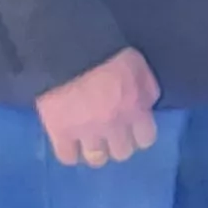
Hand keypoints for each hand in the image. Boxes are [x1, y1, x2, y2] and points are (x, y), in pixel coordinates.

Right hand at [34, 48, 161, 166]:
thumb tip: (147, 107)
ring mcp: (85, 132)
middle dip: (118, 142)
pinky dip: (70, 153)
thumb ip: (146, 89)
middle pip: (122, 152)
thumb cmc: (106, 53)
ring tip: (90, 140)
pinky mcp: (59, 132)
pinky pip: (68, 157)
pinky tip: (70, 143)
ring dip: (96, 151)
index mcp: (134, 109)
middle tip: (110, 132)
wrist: (66, 48)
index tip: (132, 128)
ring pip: (97, 159)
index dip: (139, 134)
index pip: (146, 139)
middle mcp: (113, 126)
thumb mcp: (138, 66)